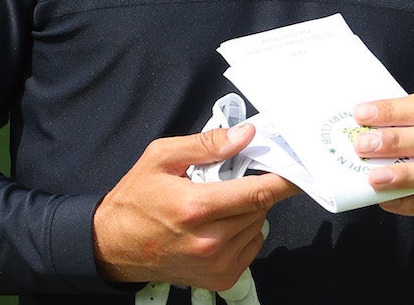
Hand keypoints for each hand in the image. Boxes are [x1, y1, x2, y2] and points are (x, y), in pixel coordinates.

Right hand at [92, 123, 301, 288]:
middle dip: (254, 189)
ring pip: (258, 226)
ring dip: (248, 212)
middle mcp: (210, 241)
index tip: (301, 169)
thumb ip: (207, 144)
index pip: (259, 192)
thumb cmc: (136, 199)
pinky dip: (244, 233)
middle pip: (261, 207)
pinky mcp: (220, 278)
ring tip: (216, 207)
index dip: (285, 179)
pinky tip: (218, 227)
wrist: (112, 246)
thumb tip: (247, 135)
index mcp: (196, 208)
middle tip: (228, 183)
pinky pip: (252, 246)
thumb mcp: (162, 157)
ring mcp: (216, 264)